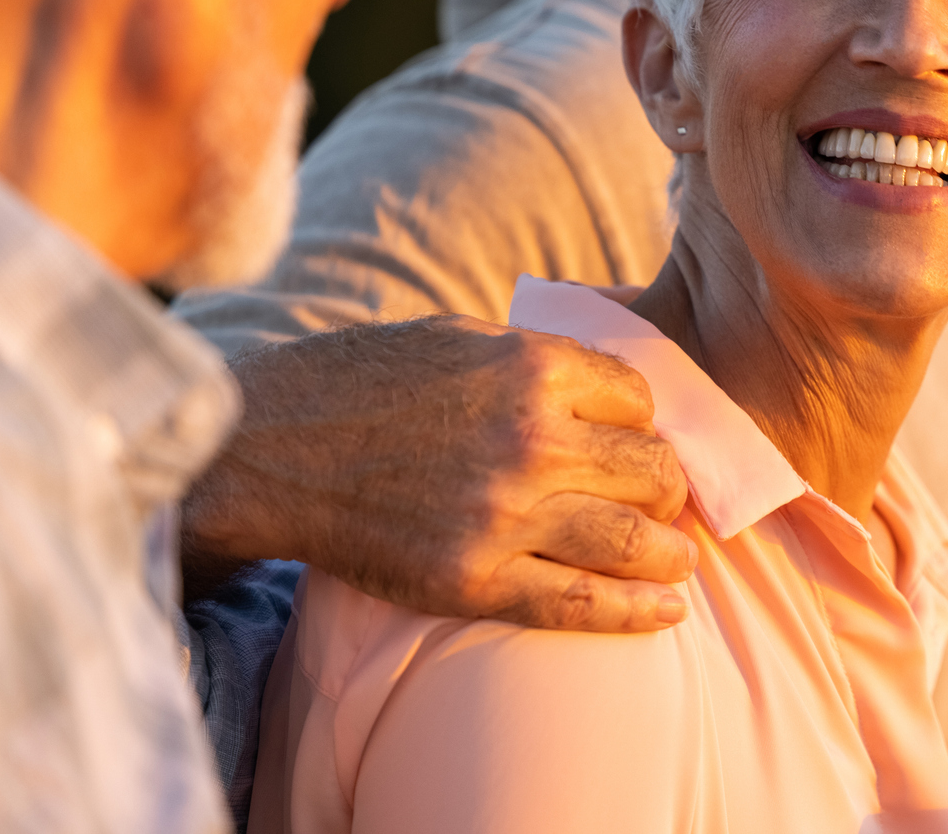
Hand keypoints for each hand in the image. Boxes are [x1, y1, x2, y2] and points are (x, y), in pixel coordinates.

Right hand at [181, 313, 695, 631]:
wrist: (271, 448)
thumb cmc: (366, 381)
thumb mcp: (461, 335)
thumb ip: (538, 358)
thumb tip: (611, 387)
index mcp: (531, 366)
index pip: (639, 400)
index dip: (645, 423)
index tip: (636, 442)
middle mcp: (530, 438)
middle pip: (651, 470)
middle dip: (664, 488)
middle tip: (661, 503)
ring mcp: (503, 513)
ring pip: (632, 539)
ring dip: (667, 552)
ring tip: (676, 561)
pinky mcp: (472, 577)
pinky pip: (580, 603)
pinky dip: (636, 611)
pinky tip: (665, 611)